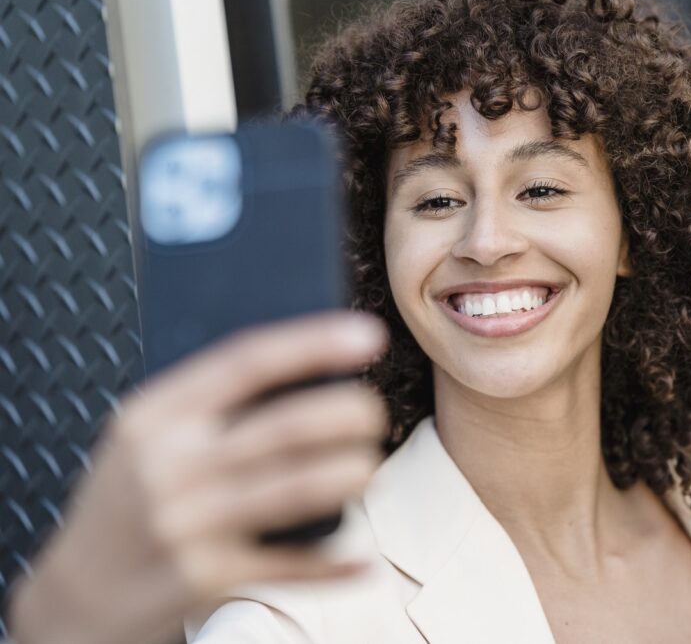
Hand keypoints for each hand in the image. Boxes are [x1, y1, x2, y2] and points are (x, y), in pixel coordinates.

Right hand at [6, 310, 388, 643]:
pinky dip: (334, 562)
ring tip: (369, 465)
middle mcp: (169, 465)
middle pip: (283, 425)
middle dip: (347, 414)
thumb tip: (307, 369)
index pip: (247, 361)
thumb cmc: (125, 503)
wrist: (74, 598)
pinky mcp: (204, 578)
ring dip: (349, 474)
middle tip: (373, 413)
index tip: (368, 335)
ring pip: (294, 489)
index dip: (315, 343)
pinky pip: (288, 565)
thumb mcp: (144, 437)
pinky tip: (364, 557)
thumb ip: (206, 402)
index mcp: (156, 415)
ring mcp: (187, 523)